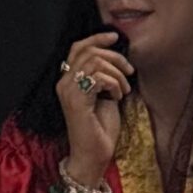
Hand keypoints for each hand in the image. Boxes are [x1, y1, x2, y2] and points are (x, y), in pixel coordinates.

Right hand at [57, 33, 132, 177]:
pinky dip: (114, 84)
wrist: (93, 156)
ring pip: (95, 62)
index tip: (115, 36)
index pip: (78, 48)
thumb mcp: (105, 97)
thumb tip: (117, 61)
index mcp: (68, 81)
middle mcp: (63, 84)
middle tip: (129, 71)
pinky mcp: (77, 101)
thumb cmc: (100, 130)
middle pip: (88, 51)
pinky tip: (118, 97)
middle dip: (114, 57)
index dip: (96, 38)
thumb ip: (105, 78)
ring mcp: (68, 92)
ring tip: (123, 89)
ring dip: (117, 73)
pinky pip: (99, 77)